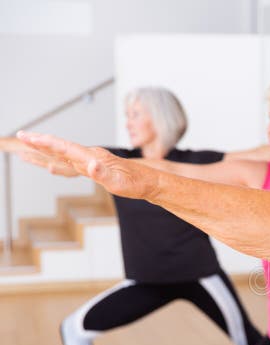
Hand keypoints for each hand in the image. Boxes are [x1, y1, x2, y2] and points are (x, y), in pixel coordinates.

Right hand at [16, 131, 155, 198]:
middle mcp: (90, 156)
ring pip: (63, 154)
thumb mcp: (119, 183)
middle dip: (40, 142)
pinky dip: (57, 162)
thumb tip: (90, 165)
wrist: (149, 182)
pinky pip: (70, 164)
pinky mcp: (94, 168)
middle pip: (60, 147)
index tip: (29, 136)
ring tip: (27, 146)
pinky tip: (49, 164)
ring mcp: (91, 161)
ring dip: (45, 150)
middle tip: (21, 135)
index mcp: (93, 157)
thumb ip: (103, 174)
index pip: (65, 147)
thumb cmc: (136, 184)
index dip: (46, 142)